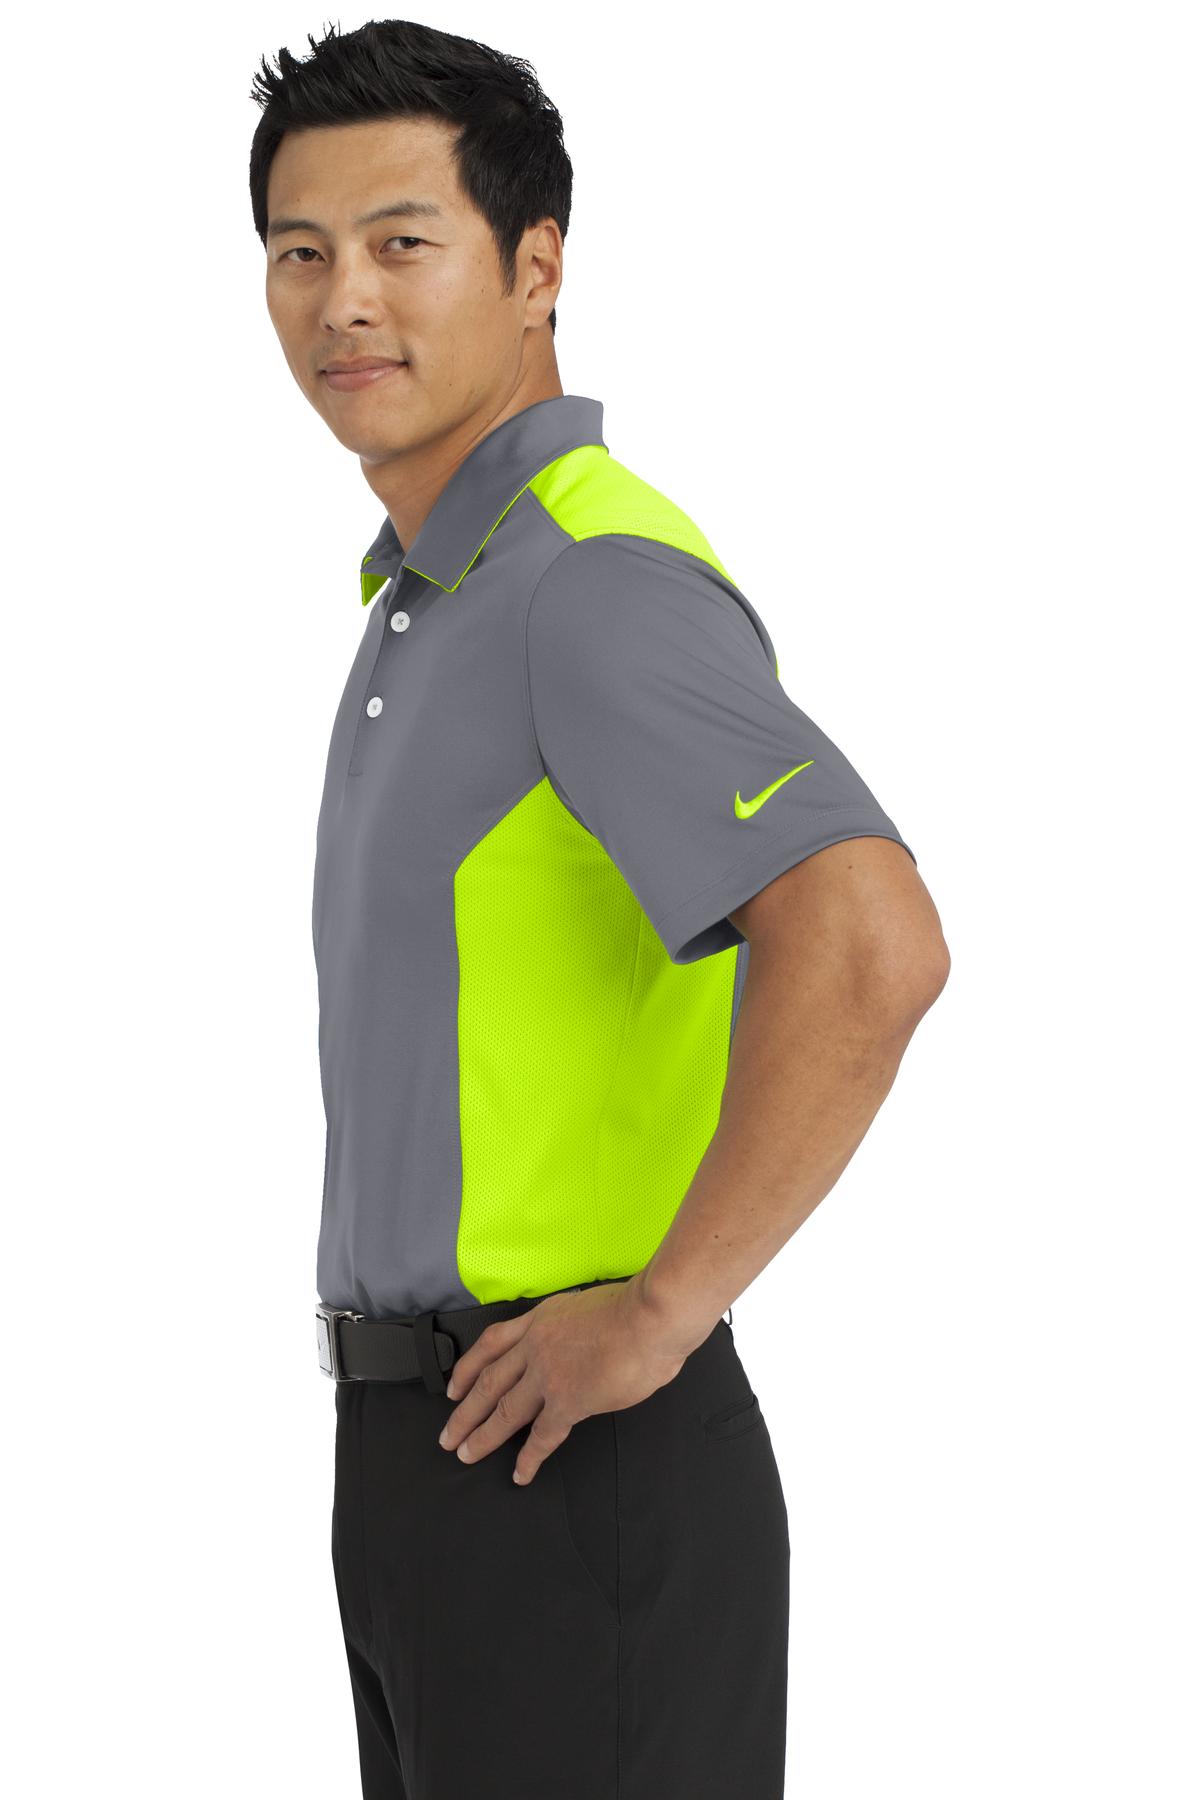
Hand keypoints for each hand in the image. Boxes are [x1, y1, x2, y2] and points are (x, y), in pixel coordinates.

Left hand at [436, 1275, 700, 1484]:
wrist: (651, 1317)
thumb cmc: (634, 1308)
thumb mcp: (585, 1306)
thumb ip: (571, 1328)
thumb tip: (576, 1346)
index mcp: (540, 1319)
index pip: (491, 1344)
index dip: (467, 1368)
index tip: (453, 1388)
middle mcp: (536, 1346)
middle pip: (488, 1383)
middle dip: (464, 1412)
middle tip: (449, 1435)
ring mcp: (548, 1375)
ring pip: (504, 1411)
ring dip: (482, 1436)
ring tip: (466, 1455)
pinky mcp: (568, 1401)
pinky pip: (542, 1436)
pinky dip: (529, 1458)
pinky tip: (520, 1473)